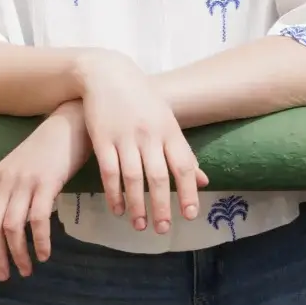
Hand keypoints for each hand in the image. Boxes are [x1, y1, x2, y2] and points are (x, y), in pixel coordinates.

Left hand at [0, 102, 86, 280]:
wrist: (71, 122)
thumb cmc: (50, 147)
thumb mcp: (21, 165)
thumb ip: (11, 188)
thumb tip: (9, 219)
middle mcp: (5, 180)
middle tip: (5, 275)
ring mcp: (25, 181)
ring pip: (12, 227)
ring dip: (18, 253)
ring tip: (26, 270)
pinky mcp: (47, 183)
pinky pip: (38, 219)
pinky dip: (39, 241)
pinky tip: (45, 254)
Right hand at [75, 52, 206, 236]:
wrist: (107, 74)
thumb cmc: (143, 100)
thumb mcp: (167, 120)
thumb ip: (183, 151)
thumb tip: (203, 181)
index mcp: (170, 131)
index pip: (184, 166)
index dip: (188, 192)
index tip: (190, 214)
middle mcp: (149, 135)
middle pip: (158, 177)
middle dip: (162, 206)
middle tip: (163, 229)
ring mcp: (124, 137)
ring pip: (133, 178)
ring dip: (137, 205)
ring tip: (140, 225)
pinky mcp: (102, 139)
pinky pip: (109, 172)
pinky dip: (113, 193)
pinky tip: (117, 209)